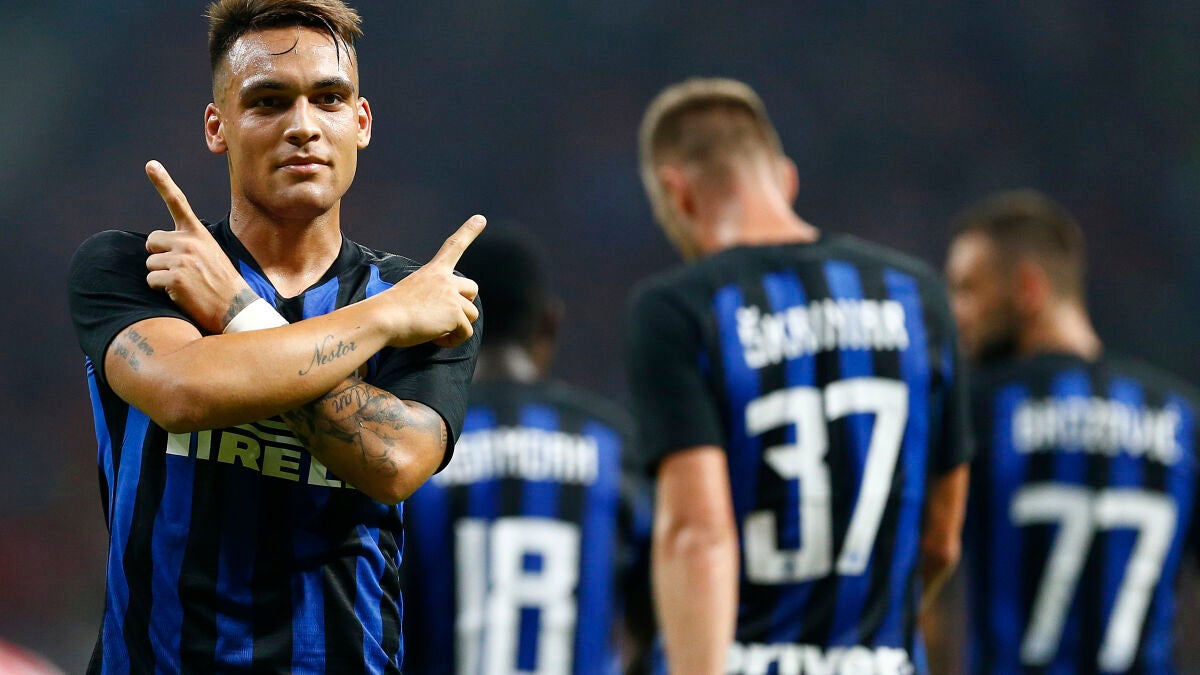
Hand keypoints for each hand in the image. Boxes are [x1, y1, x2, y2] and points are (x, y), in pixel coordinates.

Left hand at [144, 160, 254, 333]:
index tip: (150, 163)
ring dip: (161, 276)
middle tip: (182, 270)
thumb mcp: (210, 255)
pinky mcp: (174, 278)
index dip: (162, 182)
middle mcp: (188, 241)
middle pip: (152, 241)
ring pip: (150, 264)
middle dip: (159, 256)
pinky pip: (151, 280)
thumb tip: (154, 245)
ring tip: (186, 284)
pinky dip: (161, 290)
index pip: (177, 202)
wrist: (236, 309)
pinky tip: (182, 294)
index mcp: (198, 233)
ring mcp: (181, 259)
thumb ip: (187, 244)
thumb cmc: (221, 284)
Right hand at [385, 215, 483, 348]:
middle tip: (446, 317)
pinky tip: (436, 339)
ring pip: (471, 315)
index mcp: (432, 271)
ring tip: (436, 332)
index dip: (468, 232)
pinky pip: (465, 332)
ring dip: (457, 327)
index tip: (481, 219)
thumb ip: (427, 296)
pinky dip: (453, 340)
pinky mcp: (455, 315)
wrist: (382, 318)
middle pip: (472, 289)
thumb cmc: (388, 310)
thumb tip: (435, 315)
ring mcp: (452, 297)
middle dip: (465, 305)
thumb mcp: (409, 293)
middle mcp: (445, 280)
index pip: (453, 247)